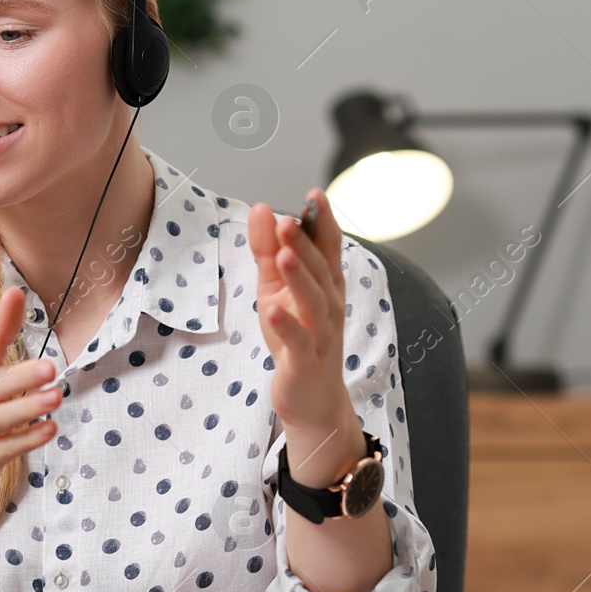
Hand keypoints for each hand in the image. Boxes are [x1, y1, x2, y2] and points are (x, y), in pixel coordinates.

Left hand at [247, 188, 349, 435]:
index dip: (323, 222)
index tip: (314, 194)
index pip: (328, 248)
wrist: (309, 397)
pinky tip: (271, 310)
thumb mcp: (274, 289)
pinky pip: (299, 342)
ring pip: (313, 303)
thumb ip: (268, 250)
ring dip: (300, 279)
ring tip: (284, 256)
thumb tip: (261, 209)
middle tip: (289, 220)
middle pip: (320, 271)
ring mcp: (321, 335)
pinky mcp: (306, 362)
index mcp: (324, 285)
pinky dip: (286, 325)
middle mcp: (329, 306)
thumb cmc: (295, 337)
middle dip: (305, 245)